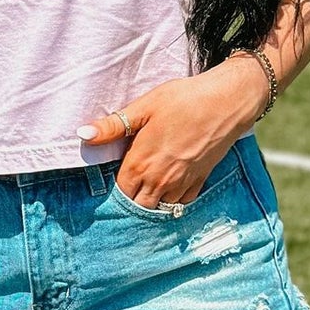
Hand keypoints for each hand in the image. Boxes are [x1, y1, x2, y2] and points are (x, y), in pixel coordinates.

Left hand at [77, 63, 267, 207]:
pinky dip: (172, 201)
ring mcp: (181, 183)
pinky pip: (181, 204)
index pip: (119, 193)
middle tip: (125, 192)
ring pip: (160, 209)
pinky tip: (167, 190)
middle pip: (138, 207)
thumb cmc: (183, 100)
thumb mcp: (144, 108)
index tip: (110, 184)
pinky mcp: (200, 181)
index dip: (113, 192)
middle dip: (130, 203)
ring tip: (144, 193)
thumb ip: (112, 125)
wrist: (227, 103)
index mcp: (141, 164)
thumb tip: (82, 135)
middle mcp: (160, 180)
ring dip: (151, 204)